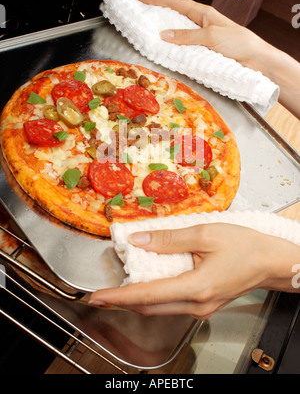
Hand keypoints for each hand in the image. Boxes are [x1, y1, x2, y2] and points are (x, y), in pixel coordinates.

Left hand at [89, 223, 299, 318]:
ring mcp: (200, 309)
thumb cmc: (244, 246)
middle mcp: (196, 305)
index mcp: (196, 287)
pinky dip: (153, 296)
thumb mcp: (205, 234)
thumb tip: (139, 240)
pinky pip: (170, 304)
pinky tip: (145, 283)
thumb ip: (168, 238)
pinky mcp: (202, 306)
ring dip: (136, 299)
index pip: (147, 295)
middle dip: (122, 302)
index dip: (118, 297)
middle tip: (100, 294)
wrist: (269, 262)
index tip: (97, 297)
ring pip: (159, 308)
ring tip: (118, 287)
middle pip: (149, 307)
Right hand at [136, 0, 265, 70]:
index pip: (175, 2)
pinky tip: (165, 51)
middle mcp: (201, 23)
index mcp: (204, 13)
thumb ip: (188, 36)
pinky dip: (173, 48)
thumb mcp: (211, 36)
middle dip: (156, 13)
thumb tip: (165, 35)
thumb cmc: (240, 43)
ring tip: (147, 34)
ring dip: (163, 33)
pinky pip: (184, 46)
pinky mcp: (204, 50)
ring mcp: (202, 37)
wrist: (256, 60)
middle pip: (174, 15)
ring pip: (177, 32)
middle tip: (140, 14)